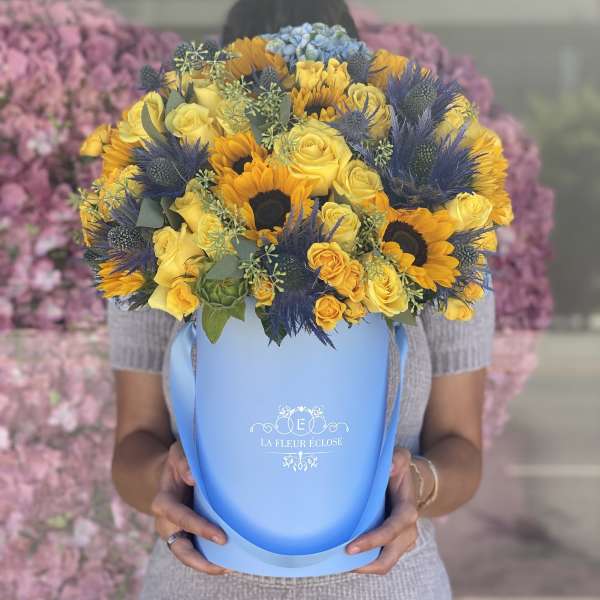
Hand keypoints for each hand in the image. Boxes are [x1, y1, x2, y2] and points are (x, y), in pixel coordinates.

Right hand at [151, 441, 228, 574]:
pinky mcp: (184, 535)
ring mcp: (174, 532)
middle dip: (201, 560)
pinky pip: (194, 551)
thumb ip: (183, 462)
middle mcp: (166, 522)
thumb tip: (193, 477)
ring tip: (230, 568)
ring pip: (187, 556)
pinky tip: (229, 563)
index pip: (180, 518)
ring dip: (206, 565)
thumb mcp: (178, 453)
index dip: (199, 528)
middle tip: (227, 565)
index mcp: (163, 502)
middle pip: (180, 549)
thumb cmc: (177, 461)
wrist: (170, 471)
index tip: (221, 537)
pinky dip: (208, 559)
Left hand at [347, 448, 418, 574]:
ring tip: (338, 561)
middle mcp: (407, 531)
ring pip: (383, 563)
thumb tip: (390, 466)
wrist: (406, 481)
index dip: (373, 540)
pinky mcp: (392, 545)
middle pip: (388, 557)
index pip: (392, 531)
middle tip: (341, 560)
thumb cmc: (398, 469)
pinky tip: (344, 557)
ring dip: (363, 565)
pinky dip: (364, 562)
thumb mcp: (401, 457)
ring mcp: (400, 542)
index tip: (351, 547)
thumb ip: (398, 459)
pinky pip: (379, 560)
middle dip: (366, 563)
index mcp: (407, 511)